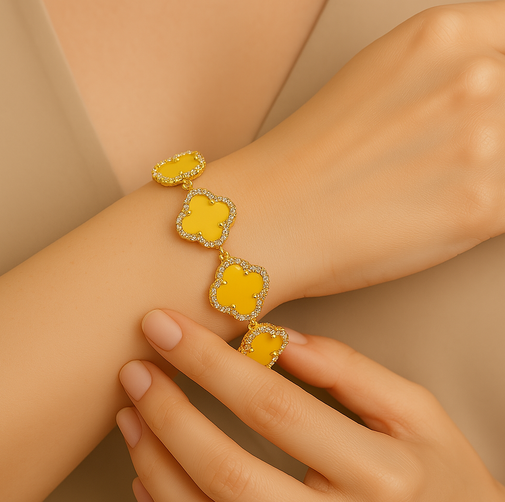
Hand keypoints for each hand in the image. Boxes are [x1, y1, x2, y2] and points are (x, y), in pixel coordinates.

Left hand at [116, 310, 504, 501]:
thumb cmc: (439, 479)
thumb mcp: (418, 414)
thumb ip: (352, 372)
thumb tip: (277, 340)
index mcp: (380, 474)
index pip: (272, 406)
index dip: (209, 362)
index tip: (165, 327)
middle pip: (226, 470)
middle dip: (166, 413)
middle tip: (135, 369)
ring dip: (154, 464)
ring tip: (131, 416)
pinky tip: (148, 475)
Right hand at [215, 1, 504, 301]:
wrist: (269, 218)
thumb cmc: (307, 156)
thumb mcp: (379, 75)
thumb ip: (447, 65)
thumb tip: (491, 86)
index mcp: (443, 34)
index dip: (502, 80)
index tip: (490, 104)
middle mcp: (474, 78)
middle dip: (491, 128)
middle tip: (440, 154)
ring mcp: (484, 143)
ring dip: (489, 171)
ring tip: (435, 185)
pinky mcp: (482, 210)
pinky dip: (490, 209)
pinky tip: (447, 209)